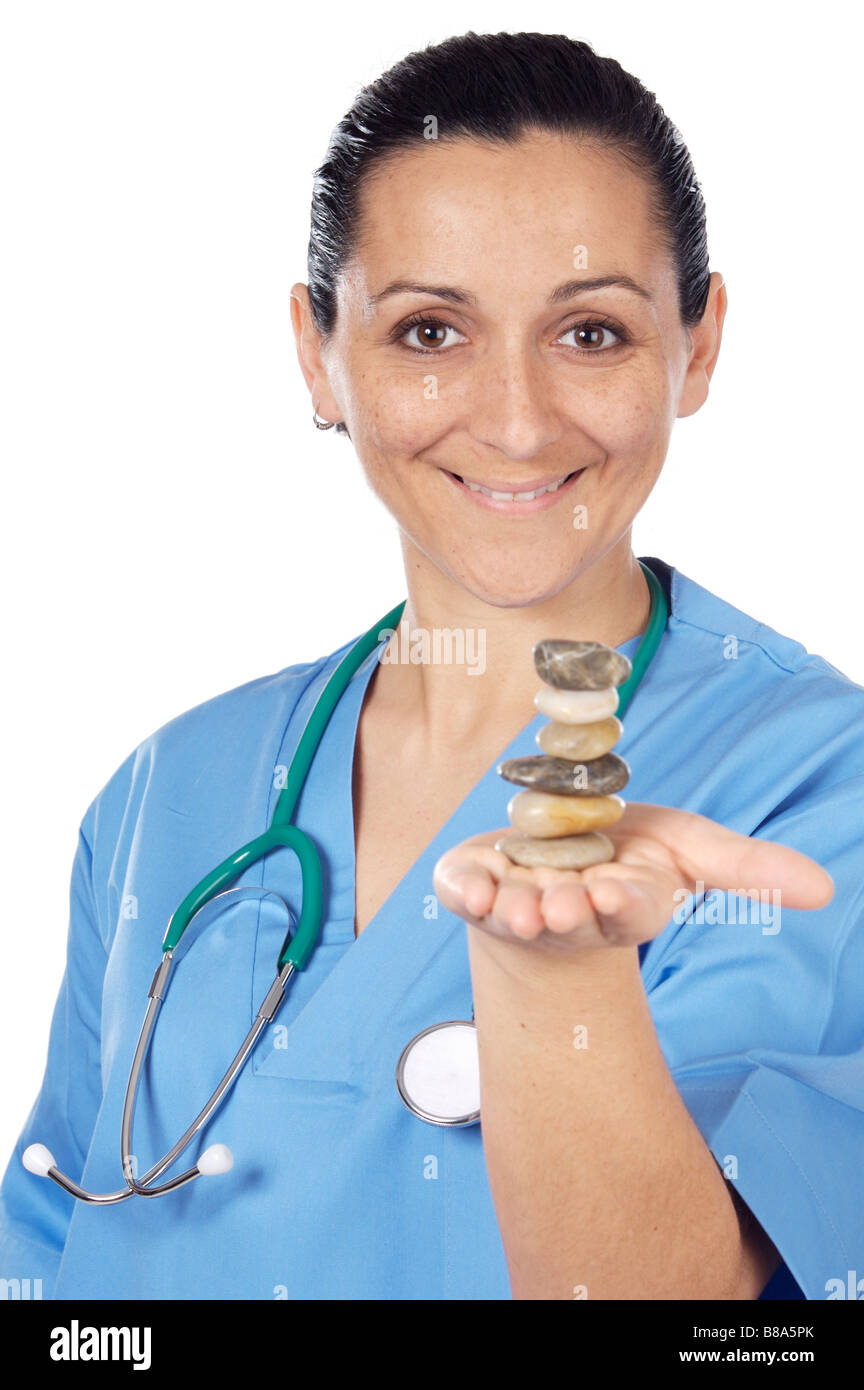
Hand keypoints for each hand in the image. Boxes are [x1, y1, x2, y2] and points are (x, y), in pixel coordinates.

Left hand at [432, 802, 833, 954]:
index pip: (629, 909)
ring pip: (514, 915)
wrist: (549, 866)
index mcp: (622, 904)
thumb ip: (747, 866)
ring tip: (514, 906)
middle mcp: (568, 911)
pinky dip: (463, 890)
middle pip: (570, 918)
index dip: (622, 902)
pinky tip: (467, 885)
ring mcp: (516, 904)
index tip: (614, 893)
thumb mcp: (686, 850)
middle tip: (560, 906)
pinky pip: (463, 893)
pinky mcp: (472, 888)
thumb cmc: (623, 857)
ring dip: (513, 911)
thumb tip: (826, 890)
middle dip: (566, 913)